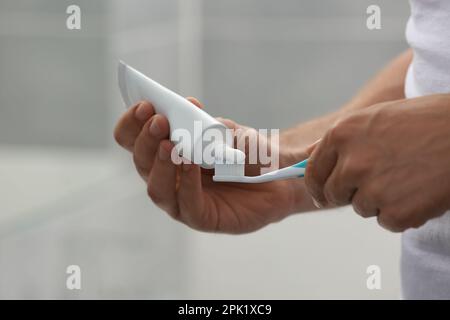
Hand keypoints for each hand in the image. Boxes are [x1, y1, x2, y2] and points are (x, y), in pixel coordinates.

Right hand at [114, 98, 310, 232]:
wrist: (279, 174)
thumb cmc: (247, 150)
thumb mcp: (227, 130)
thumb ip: (206, 125)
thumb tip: (188, 110)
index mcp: (166, 151)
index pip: (133, 139)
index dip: (132, 123)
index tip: (144, 105)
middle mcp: (168, 176)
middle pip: (140, 162)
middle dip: (146, 139)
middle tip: (159, 120)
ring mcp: (182, 199)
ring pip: (157, 188)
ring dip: (160, 165)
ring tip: (169, 145)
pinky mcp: (202, 217)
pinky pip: (187, 205)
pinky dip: (187, 184)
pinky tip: (191, 165)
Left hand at [305, 94, 449, 231]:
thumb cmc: (427, 121)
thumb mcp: (376, 118)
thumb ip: (343, 140)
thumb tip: (312, 155)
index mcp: (342, 134)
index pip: (313, 172)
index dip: (317, 186)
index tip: (322, 195)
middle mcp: (351, 162)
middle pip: (334, 194)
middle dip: (350, 193)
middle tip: (376, 184)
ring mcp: (372, 189)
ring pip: (362, 208)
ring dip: (381, 200)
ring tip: (408, 178)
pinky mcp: (396, 212)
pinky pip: (387, 221)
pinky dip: (402, 213)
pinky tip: (420, 191)